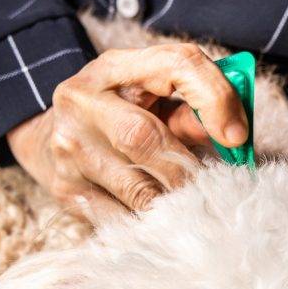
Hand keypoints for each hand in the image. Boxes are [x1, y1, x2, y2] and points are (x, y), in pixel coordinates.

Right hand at [7, 43, 248, 222]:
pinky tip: (160, 221)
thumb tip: (234, 137)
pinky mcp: (66, 189)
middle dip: (187, 168)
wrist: (49, 139)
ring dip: (172, 202)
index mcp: (114, 67)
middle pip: (143, 136)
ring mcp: (69, 148)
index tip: (237, 137)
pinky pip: (120, 218)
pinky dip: (149, 224)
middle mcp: (82, 101)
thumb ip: (191, 110)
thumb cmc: (118, 114)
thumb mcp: (150, 97)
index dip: (214, 98)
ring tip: (191, 208)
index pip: (175, 64)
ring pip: (134, 188)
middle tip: (212, 187)